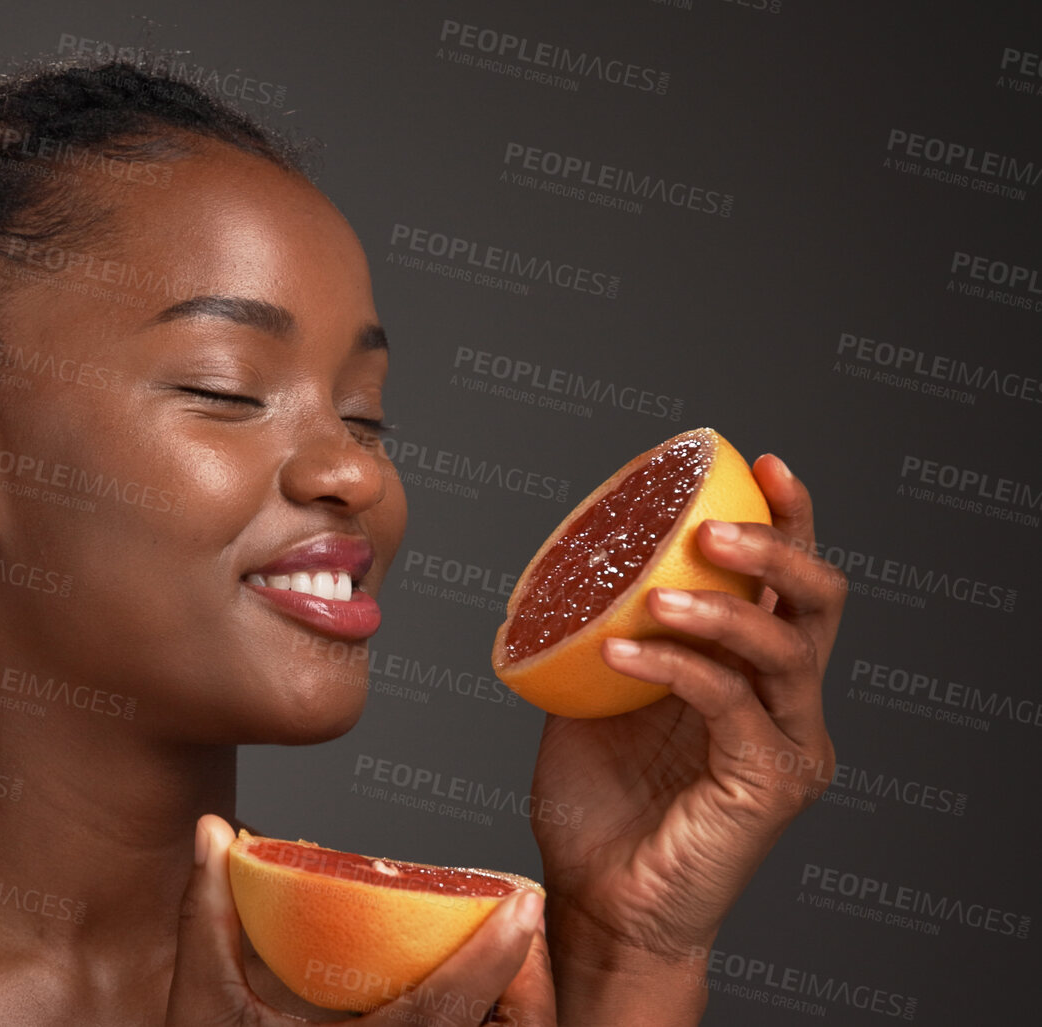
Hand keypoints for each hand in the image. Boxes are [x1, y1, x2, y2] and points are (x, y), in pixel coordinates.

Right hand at [167, 815, 555, 1025]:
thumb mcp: (203, 1006)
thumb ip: (208, 919)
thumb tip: (211, 830)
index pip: (446, 1008)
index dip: (493, 955)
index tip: (523, 902)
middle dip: (522, 979)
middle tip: (515, 923)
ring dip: (509, 1008)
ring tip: (501, 957)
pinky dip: (480, 1026)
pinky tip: (466, 999)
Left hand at [527, 454, 846, 1019]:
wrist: (598, 902)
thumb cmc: (599, 808)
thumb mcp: (591, 698)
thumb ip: (596, 638)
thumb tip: (554, 574)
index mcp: (755, 677)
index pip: (792, 587)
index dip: (790, 522)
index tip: (764, 465)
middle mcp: (787, 707)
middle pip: (819, 605)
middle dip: (777, 550)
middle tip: (713, 527)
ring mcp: (787, 747)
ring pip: (789, 652)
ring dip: (725, 609)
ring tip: (660, 594)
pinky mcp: (768, 786)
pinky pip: (731, 706)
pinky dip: (676, 669)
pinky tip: (621, 655)